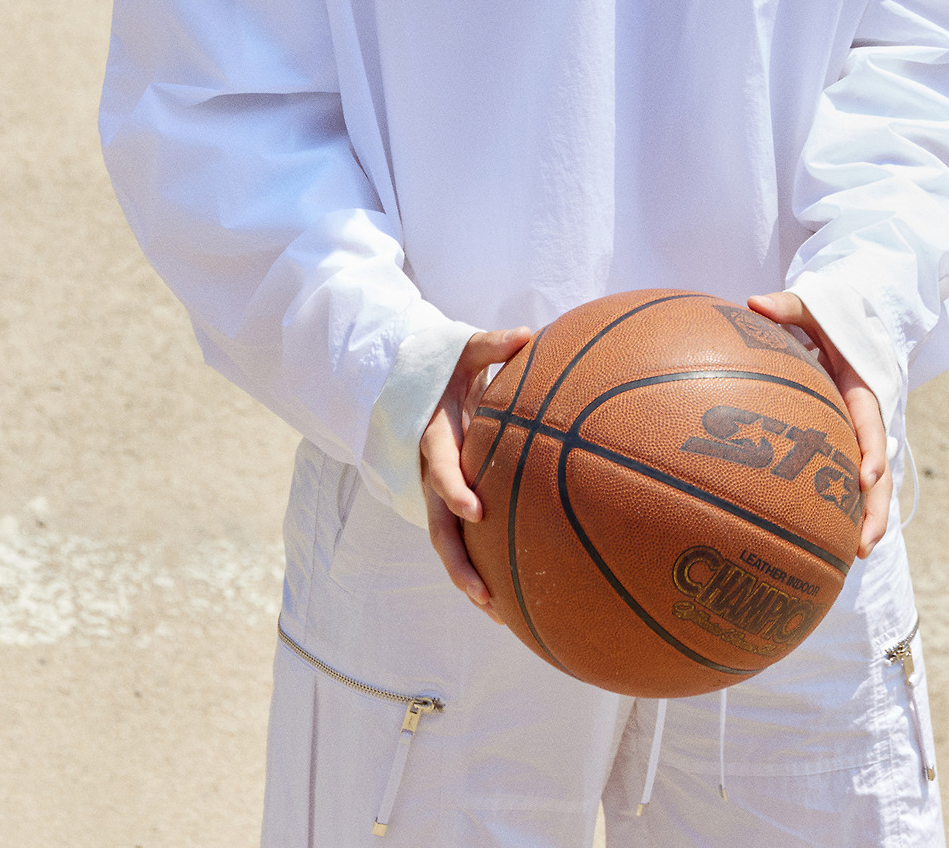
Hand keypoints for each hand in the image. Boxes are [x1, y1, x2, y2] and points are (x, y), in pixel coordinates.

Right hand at [420, 326, 530, 618]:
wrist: (422, 381)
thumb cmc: (451, 365)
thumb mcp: (467, 349)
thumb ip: (492, 344)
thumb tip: (526, 334)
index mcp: (434, 436)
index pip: (441, 467)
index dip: (455, 489)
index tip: (476, 511)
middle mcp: (431, 471)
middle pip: (438, 525)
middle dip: (458, 560)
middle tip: (483, 591)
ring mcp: (437, 490)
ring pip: (446, 541)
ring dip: (467, 577)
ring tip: (498, 613)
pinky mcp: (448, 499)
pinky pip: (458, 537)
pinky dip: (476, 567)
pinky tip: (503, 598)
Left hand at [746, 291, 891, 558]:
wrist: (847, 326)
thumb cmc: (827, 318)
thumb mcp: (812, 307)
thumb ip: (787, 307)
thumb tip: (754, 303)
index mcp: (862, 390)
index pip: (871, 425)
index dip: (871, 452)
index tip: (865, 478)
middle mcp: (864, 421)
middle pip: (879, 472)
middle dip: (875, 509)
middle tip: (863, 545)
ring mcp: (856, 438)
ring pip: (869, 487)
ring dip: (865, 520)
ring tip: (851, 558)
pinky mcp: (842, 448)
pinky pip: (845, 481)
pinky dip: (841, 510)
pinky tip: (821, 541)